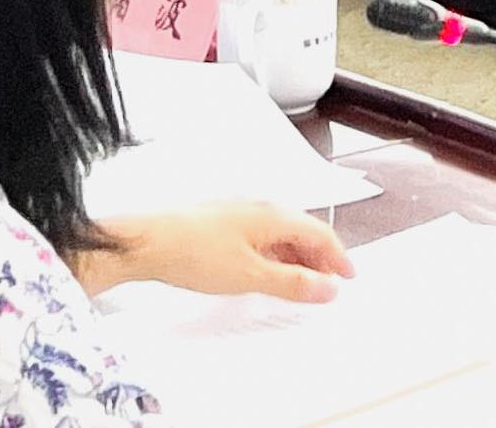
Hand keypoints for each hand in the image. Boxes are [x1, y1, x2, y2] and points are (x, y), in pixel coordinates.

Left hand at [93, 203, 354, 303]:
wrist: (147, 243)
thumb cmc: (193, 251)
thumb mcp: (250, 275)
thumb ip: (292, 282)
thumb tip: (326, 287)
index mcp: (273, 216)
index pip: (319, 234)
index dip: (337, 257)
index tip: (348, 276)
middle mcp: (259, 209)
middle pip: (301, 233)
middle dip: (319, 259)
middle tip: (327, 285)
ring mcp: (239, 215)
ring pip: (280, 237)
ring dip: (296, 260)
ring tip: (299, 285)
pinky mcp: (221, 225)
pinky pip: (260, 239)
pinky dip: (273, 258)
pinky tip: (265, 275)